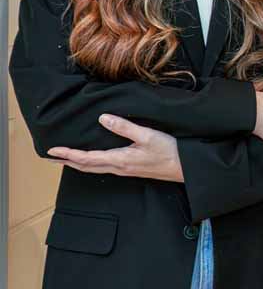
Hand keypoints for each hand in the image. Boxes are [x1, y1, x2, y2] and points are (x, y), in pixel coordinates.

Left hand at [48, 115, 183, 181]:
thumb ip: (125, 127)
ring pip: (94, 169)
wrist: (186, 169)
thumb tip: (103, 118)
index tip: (51, 151)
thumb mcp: (149, 136)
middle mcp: (119, 167)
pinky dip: (91, 164)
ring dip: (77, 164)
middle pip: (86, 167)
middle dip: (66, 162)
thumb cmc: (171, 152)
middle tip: (50, 158)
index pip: (86, 158)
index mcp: (120, 159)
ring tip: (65, 159)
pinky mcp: (131, 170)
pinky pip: (104, 168)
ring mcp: (125, 170)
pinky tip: (92, 161)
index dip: (67, 154)